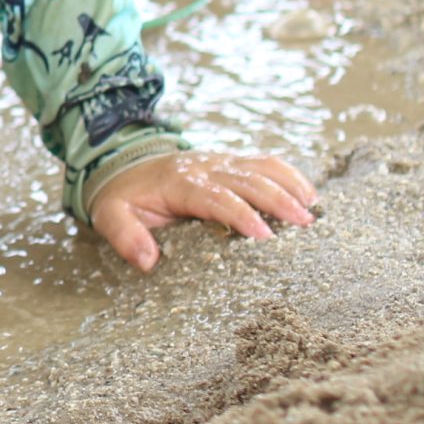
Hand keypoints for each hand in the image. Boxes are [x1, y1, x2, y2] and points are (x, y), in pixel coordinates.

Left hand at [90, 151, 317, 270]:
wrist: (122, 164)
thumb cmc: (124, 197)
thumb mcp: (110, 216)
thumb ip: (125, 236)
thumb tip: (147, 261)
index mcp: (177, 182)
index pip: (213, 196)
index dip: (239, 213)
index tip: (263, 235)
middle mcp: (203, 167)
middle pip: (245, 179)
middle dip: (275, 200)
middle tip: (303, 225)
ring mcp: (220, 162)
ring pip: (260, 167)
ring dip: (288, 186)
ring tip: (313, 211)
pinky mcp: (231, 163)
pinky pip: (263, 163)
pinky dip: (289, 175)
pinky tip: (309, 195)